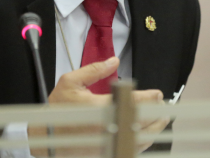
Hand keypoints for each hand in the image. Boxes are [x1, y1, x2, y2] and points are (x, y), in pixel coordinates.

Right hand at [30, 56, 167, 155]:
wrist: (46, 136)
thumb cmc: (58, 108)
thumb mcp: (70, 82)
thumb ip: (94, 70)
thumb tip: (114, 60)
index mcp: (100, 108)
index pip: (134, 102)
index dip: (150, 98)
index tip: (158, 94)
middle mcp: (107, 127)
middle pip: (142, 121)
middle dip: (157, 112)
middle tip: (163, 105)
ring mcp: (108, 142)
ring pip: (140, 139)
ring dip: (155, 128)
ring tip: (162, 119)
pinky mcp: (107, 152)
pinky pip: (131, 149)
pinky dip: (144, 142)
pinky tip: (148, 133)